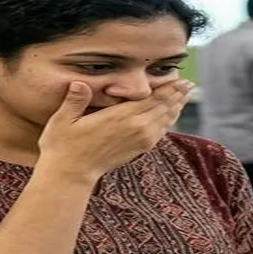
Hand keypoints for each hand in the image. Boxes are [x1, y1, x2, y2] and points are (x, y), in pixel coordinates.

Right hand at [38, 79, 192, 179]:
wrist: (72, 174)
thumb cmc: (64, 146)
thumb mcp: (63, 120)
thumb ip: (74, 100)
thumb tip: (80, 83)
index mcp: (120, 117)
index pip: (152, 98)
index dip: (168, 88)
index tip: (181, 78)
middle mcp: (135, 128)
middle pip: (164, 107)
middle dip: (178, 95)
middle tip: (189, 84)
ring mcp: (139, 140)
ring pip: (165, 120)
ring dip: (177, 107)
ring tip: (186, 95)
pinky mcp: (139, 149)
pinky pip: (160, 132)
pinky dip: (169, 121)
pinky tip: (171, 115)